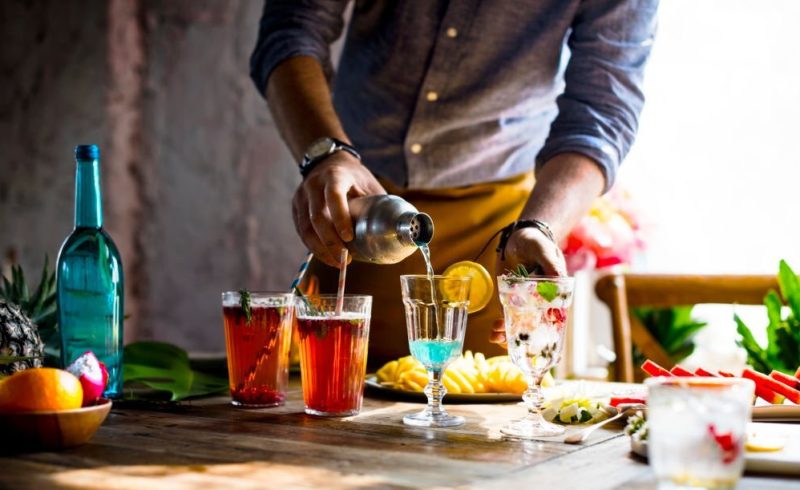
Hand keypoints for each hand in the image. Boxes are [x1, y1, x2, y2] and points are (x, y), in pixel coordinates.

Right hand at [292, 152, 385, 266]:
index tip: (349, 238)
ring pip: (306, 228)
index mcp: (334, 176)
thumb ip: (377, 204)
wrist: (328, 162)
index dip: (340, 218)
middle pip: (317, 217)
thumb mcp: (368, 184)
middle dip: (330, 242)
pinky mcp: (296, 207)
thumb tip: (394, 230)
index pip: (333, 196)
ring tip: (336, 262)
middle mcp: (314, 185)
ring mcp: (302, 196)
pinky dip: (313, 247)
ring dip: (320, 249)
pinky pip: (302, 231)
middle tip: (345, 259)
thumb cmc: (354, 177)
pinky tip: (326, 256)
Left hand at [490, 227, 566, 345]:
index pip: (554, 317)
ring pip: (521, 324)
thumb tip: (557, 279)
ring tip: (496, 337)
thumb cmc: (536, 242)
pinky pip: (508, 316)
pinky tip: (494, 332)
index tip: (535, 341)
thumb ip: (551, 265)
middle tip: (508, 340)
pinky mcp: (511, 299)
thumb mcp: (544, 251)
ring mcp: (526, 301)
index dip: (546, 331)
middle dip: (523, 337)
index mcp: (556, 293)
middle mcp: (541, 301)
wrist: (518, 237)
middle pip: (536, 325)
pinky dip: (502, 325)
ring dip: (510, 334)